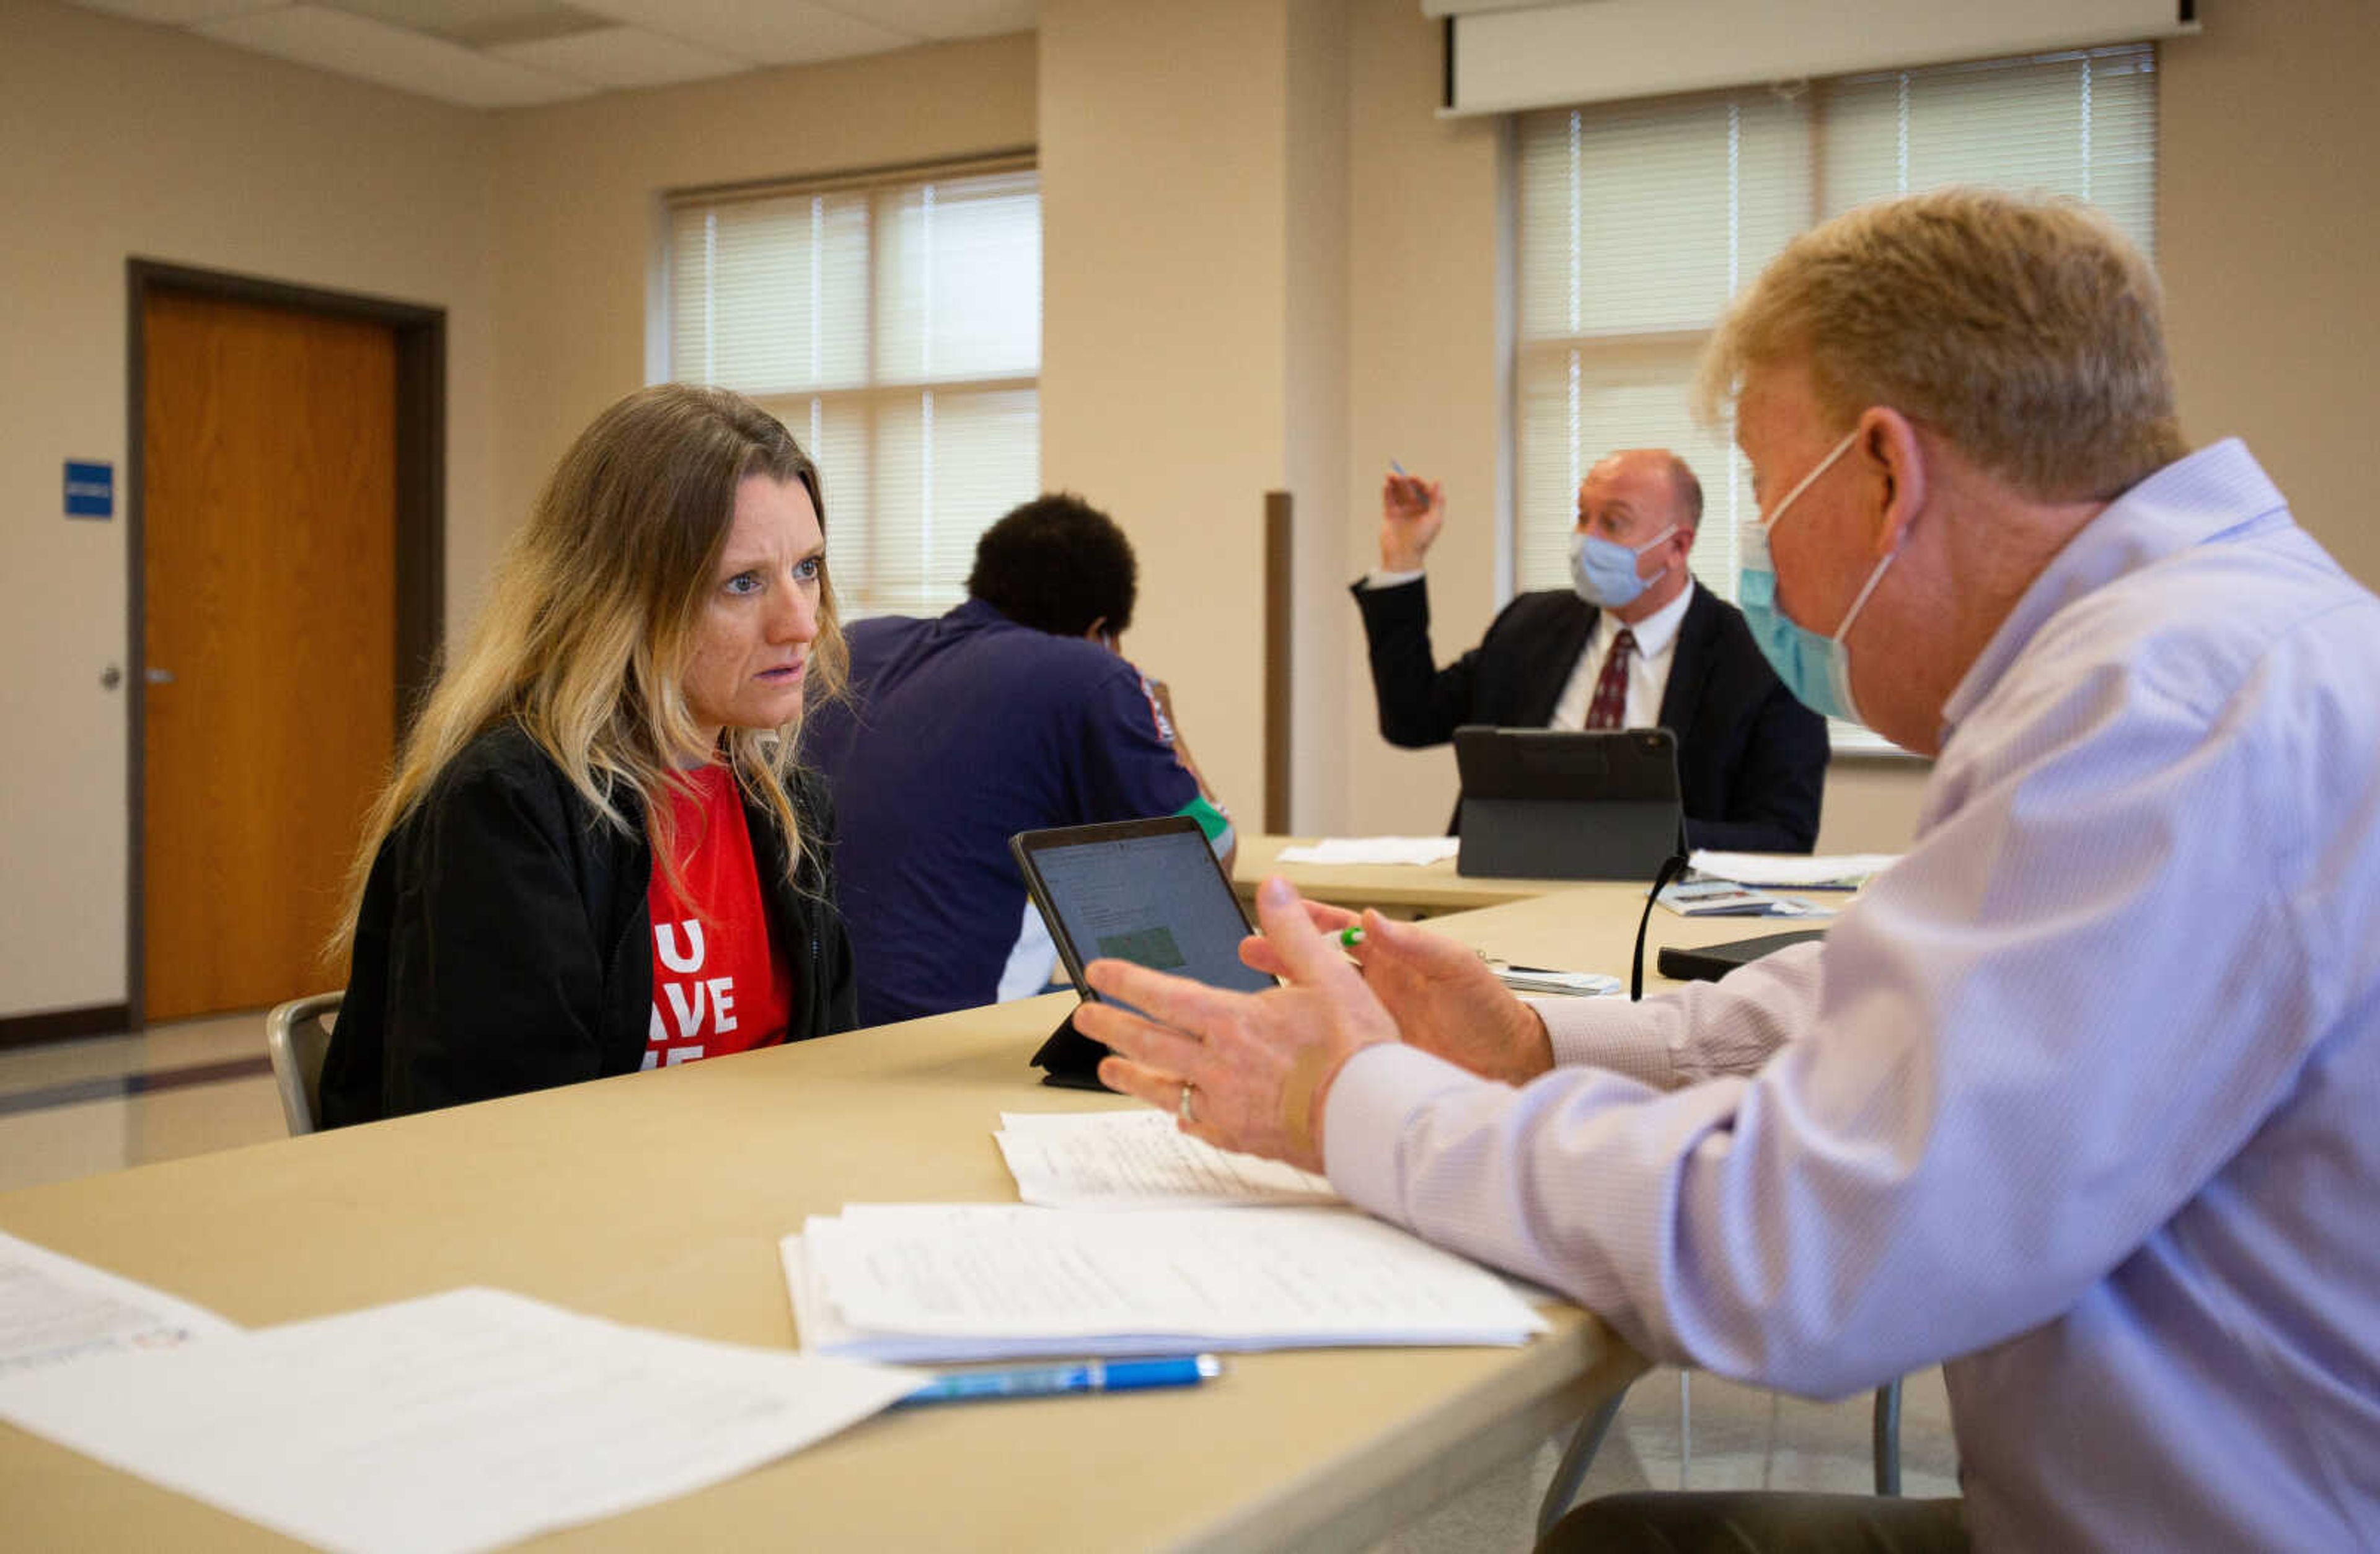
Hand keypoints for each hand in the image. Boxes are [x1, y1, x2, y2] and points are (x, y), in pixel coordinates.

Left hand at [1075, 877, 1398, 1172]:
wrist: (1373, 1119)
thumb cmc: (1357, 1051)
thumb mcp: (1329, 976)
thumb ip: (1293, 931)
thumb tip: (1273, 889)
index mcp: (1233, 1021)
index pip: (1162, 995)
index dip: (1125, 980)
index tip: (1097, 971)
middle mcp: (1218, 1064)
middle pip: (1147, 1043)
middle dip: (1110, 1027)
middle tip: (1084, 1018)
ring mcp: (1225, 1106)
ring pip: (1162, 1089)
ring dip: (1131, 1076)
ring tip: (1109, 1070)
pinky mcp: (1240, 1137)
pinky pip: (1198, 1124)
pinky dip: (1182, 1115)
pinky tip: (1179, 1115)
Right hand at [1243, 908, 1551, 1085]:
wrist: (1508, 1065)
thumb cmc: (1489, 1012)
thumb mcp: (1457, 968)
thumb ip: (1417, 944)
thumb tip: (1375, 919)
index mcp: (1394, 958)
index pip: (1343, 931)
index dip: (1311, 918)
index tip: (1281, 906)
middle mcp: (1375, 988)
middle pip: (1318, 965)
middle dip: (1281, 953)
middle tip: (1248, 945)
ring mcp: (1369, 1023)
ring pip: (1317, 1004)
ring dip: (1286, 995)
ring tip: (1252, 992)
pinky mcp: (1370, 1056)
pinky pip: (1330, 1045)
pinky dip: (1304, 1041)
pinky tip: (1281, 1042)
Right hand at [1380, 472, 1445, 571]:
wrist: (1403, 555)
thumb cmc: (1422, 540)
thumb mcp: (1435, 519)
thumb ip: (1437, 500)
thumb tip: (1437, 480)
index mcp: (1427, 508)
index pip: (1424, 490)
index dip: (1419, 482)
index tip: (1413, 478)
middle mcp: (1415, 507)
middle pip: (1409, 489)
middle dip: (1404, 481)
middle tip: (1399, 476)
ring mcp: (1402, 510)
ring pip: (1397, 492)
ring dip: (1394, 483)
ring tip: (1389, 475)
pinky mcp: (1390, 514)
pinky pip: (1388, 500)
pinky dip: (1387, 492)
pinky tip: (1386, 485)